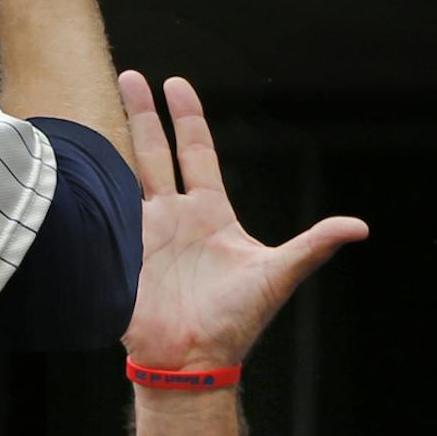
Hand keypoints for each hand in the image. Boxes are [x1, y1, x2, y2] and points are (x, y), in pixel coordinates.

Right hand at [121, 73, 367, 369]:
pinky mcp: (121, 252)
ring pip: (125, 173)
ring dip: (113, 139)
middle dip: (143, 113)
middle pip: (154, 151)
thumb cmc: (236, 322)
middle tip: (132, 75)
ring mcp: (145, 232)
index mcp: (211, 213)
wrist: (192, 360)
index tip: (176, 84)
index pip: (196, 152)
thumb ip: (313, 245)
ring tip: (98, 108)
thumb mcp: (277, 275)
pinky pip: (104, 211)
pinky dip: (92, 186)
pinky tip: (76, 159)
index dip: (187, 118)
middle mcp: (175, 216)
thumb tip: (359, 227)